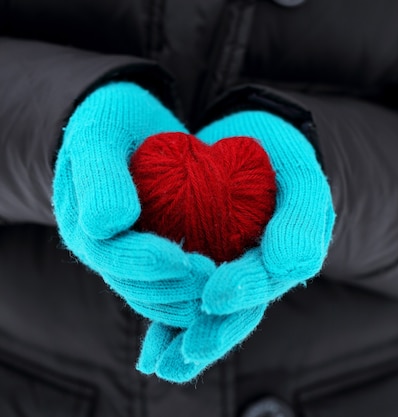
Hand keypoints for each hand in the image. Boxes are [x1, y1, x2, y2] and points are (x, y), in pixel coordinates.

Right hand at [52, 82, 204, 326]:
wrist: (127, 128)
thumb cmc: (112, 124)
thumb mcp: (100, 134)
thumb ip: (100, 175)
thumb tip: (108, 225)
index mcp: (84, 222)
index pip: (111, 254)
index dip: (147, 262)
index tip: (185, 261)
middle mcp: (102, 250)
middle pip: (134, 285)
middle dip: (174, 288)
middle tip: (215, 278)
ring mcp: (126, 259)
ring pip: (153, 297)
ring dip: (186, 300)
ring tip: (224, 286)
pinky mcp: (150, 261)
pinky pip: (170, 291)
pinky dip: (193, 297)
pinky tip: (225, 289)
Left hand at [137, 111, 334, 382]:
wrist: (251, 145)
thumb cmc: (280, 160)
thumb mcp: (299, 179)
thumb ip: (302, 219)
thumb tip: (288, 264)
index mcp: (287, 256)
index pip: (267, 277)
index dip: (243, 288)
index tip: (212, 297)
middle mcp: (259, 274)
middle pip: (240, 310)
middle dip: (216, 331)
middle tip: (190, 349)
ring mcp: (231, 275)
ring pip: (212, 314)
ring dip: (188, 337)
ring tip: (162, 362)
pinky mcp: (202, 271)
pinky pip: (186, 302)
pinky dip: (169, 325)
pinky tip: (151, 350)